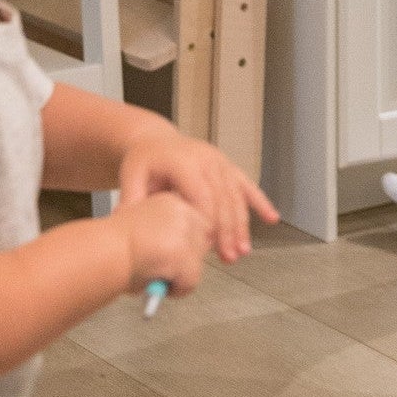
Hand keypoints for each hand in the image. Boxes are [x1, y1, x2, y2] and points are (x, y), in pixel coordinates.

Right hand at [116, 192, 211, 297]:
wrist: (101, 250)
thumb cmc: (110, 244)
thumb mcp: (141, 230)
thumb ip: (162, 238)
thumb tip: (175, 259)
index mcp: (169, 200)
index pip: (195, 220)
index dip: (185, 242)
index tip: (172, 257)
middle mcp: (182, 211)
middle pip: (204, 239)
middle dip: (188, 259)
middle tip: (163, 273)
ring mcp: (184, 231)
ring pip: (197, 262)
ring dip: (181, 275)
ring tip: (156, 280)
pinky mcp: (183, 254)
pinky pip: (191, 281)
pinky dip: (177, 290)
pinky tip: (158, 287)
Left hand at [119, 133, 278, 263]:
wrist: (155, 140)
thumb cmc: (143, 160)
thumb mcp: (130, 177)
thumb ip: (131, 201)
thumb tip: (124, 225)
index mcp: (184, 161)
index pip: (201, 194)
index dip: (207, 221)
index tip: (207, 246)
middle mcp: (207, 159)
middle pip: (223, 198)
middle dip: (228, 229)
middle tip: (230, 256)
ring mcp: (219, 162)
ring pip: (236, 195)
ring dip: (242, 224)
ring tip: (242, 251)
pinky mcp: (226, 167)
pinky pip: (246, 185)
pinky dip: (260, 202)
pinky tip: (272, 218)